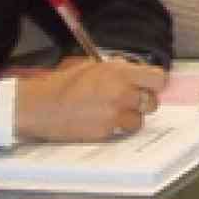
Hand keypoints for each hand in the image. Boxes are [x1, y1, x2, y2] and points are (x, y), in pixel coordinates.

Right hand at [14, 58, 165, 142]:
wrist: (40, 106)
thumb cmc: (62, 84)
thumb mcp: (91, 66)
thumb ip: (117, 69)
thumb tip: (133, 72)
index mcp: (119, 73)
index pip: (158, 79)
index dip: (154, 83)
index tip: (150, 84)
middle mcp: (121, 93)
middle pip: (152, 102)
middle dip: (142, 101)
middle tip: (129, 99)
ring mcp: (115, 114)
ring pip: (139, 120)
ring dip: (130, 117)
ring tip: (112, 112)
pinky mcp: (107, 132)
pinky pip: (122, 131)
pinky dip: (116, 127)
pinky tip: (102, 120)